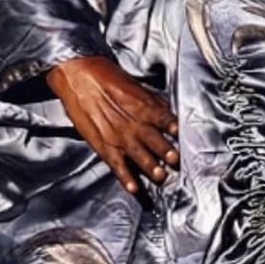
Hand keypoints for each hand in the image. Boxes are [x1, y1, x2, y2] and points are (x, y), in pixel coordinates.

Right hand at [46, 55, 179, 196]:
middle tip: (177, 162)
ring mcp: (118, 136)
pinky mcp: (104, 145)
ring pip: (140, 155)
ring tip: (162, 176)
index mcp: (145, 108)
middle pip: (155, 141)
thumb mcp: (136, 86)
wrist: (77, 75)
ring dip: (152, 167)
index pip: (166, 121)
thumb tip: (169, 113)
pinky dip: (126, 178)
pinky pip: (117, 165)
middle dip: (168, 153)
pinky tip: (134, 188)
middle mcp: (134, 123)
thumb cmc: (106, 78)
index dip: (177, 130)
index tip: (187, 138)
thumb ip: (154, 103)